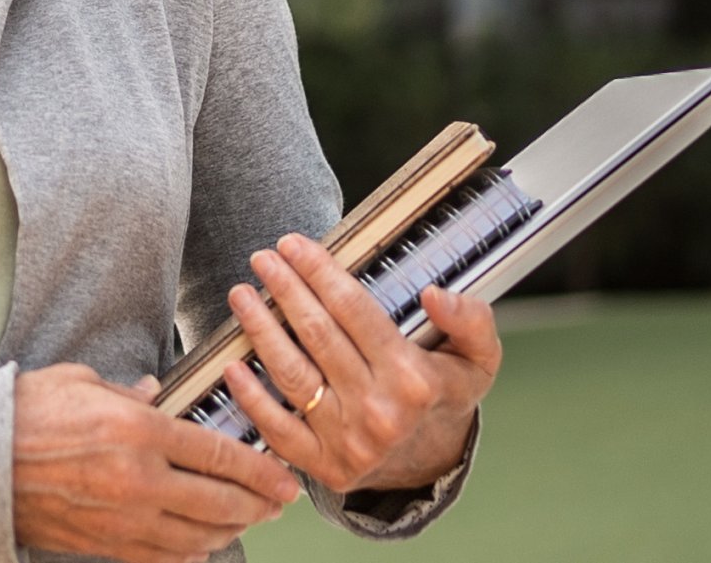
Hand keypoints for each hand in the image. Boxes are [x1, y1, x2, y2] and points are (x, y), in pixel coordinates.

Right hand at [13, 363, 299, 562]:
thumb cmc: (23, 414)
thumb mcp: (81, 381)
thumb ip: (127, 392)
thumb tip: (156, 394)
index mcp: (137, 430)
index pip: (220, 454)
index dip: (262, 469)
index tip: (284, 476)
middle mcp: (139, 480)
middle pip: (222, 501)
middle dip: (260, 504)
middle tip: (280, 501)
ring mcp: (125, 519)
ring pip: (200, 536)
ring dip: (233, 530)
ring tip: (248, 520)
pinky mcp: (106, 544)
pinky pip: (165, 557)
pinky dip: (193, 553)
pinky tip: (203, 543)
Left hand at [220, 236, 498, 494]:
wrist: (433, 462)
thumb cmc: (445, 393)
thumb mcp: (478, 356)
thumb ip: (469, 319)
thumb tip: (434, 294)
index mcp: (415, 380)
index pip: (354, 311)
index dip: (319, 272)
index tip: (293, 244)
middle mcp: (380, 413)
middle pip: (318, 336)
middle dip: (285, 290)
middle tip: (262, 259)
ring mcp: (349, 443)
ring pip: (292, 376)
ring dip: (260, 330)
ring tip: (241, 295)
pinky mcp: (324, 466)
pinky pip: (278, 430)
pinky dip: (251, 398)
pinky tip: (233, 365)